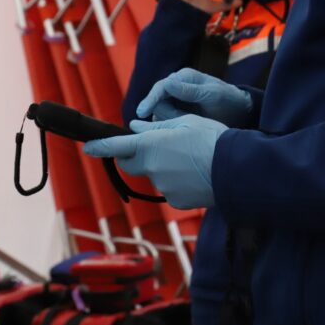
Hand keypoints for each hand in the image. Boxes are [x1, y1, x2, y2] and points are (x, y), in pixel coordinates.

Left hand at [83, 115, 226, 208]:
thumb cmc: (212, 139)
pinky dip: (178, 182)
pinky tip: (196, 175)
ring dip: (164, 168)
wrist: (236, 169)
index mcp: (151, 145)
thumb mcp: (185, 123)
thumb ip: (157, 127)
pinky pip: (170, 189)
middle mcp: (152, 168)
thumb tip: (135, 128)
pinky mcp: (176, 201)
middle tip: (155, 147)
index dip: (100, 147)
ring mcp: (163, 187)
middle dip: (135, 156)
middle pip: (132, 164)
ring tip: (191, 161)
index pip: (116, 146)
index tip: (88, 147)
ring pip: (155, 175)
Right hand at [136, 68, 252, 126]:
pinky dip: (171, 125)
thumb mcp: (213, 95)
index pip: (161, 87)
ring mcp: (176, 98)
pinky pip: (166, 118)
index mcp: (185, 77)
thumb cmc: (228, 100)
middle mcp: (177, 85)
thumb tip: (167, 83)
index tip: (142, 113)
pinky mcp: (177, 110)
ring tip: (190, 123)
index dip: (150, 99)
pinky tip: (183, 128)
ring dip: (171, 120)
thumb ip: (190, 90)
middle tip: (184, 121)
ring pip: (160, 112)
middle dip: (167, 114)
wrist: (239, 111)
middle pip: (158, 101)